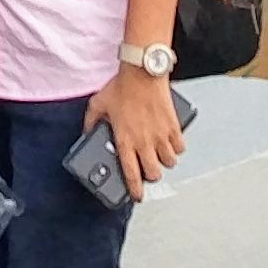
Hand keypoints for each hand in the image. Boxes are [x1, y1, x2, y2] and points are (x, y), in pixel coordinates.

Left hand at [84, 65, 184, 198]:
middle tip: (148, 171)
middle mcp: (144, 142)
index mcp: (125, 140)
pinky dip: (177, 149)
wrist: (142, 72)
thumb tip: (86, 131)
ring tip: (159, 156)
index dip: (134, 189)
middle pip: (153, 173)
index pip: (130, 174)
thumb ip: (90, 122)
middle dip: (150, 176)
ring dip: (164, 162)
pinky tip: (170, 144)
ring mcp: (161, 136)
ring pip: (169, 162)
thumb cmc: (121, 87)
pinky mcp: (173, 127)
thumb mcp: (97, 104)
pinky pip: (180, 147)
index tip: (136, 195)